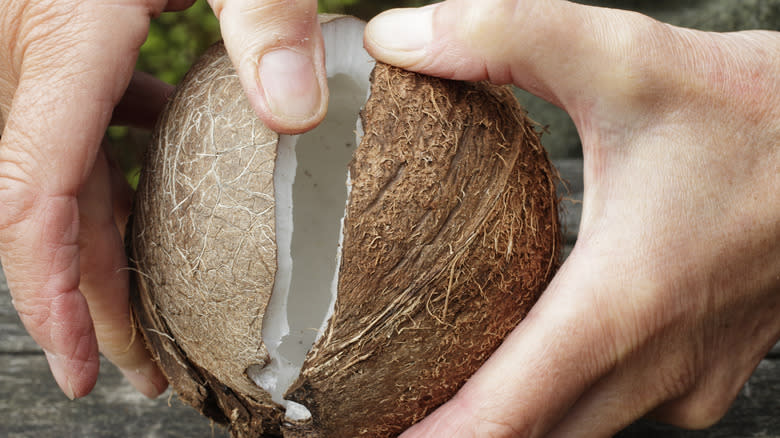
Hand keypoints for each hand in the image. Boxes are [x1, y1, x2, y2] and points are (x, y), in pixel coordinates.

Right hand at [0, 0, 325, 399]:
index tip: (86, 366)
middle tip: (140, 369)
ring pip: (61, 169)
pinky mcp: (70, 29)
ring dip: (101, 244)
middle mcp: (32, 49)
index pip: (36, 199)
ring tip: (150, 305)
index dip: (55, 295)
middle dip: (88, 295)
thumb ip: (265, 15)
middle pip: (46, 205)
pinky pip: (82, 121)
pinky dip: (118, 169)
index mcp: (59, 36)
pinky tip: (165, 179)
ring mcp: (43, 41)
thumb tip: (301, 117)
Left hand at [365, 1, 779, 435]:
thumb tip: (398, 38)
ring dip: (503, 421)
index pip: (503, 416)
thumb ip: (500, 37)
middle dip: (447, 434)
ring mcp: (686, 382)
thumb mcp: (621, 57)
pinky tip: (524, 358)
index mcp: (622, 305)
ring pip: (571, 430)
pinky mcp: (701, 374)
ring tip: (431, 388)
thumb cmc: (757, 113)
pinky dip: (558, 399)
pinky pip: (612, 408)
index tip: (366, 437)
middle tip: (375, 407)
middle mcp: (656, 366)